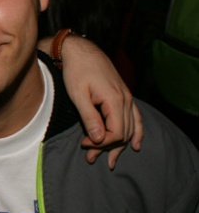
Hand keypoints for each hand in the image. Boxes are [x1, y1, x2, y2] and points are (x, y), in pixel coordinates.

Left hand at [52, 35, 142, 168]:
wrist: (80, 51)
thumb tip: (99, 139)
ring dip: (120, 145)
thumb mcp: (78, 95)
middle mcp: (125, 100)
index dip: (100, 143)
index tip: (84, 144)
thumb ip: (89, 118)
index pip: (116, 133)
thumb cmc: (76, 71)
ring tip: (110, 161)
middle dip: (107, 148)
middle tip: (90, 157)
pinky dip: (136, 132)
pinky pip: (136, 117)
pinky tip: (135, 144)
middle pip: (123, 133)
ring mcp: (127, 97)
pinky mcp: (124, 95)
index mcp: (114, 100)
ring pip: (130, 128)